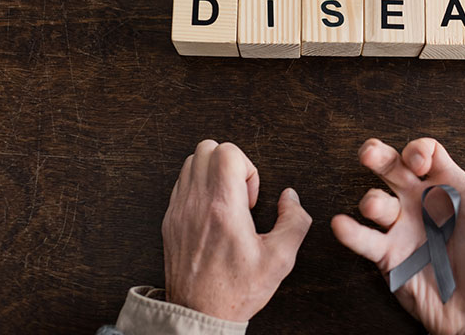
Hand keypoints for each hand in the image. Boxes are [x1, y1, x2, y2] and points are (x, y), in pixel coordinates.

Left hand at [162, 140, 311, 321]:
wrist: (198, 315)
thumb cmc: (236, 291)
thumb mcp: (279, 260)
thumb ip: (294, 222)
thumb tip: (291, 198)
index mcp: (223, 208)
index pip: (227, 152)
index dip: (248, 167)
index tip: (252, 196)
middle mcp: (196, 204)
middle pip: (207, 148)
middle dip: (230, 163)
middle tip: (240, 193)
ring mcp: (179, 211)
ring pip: (190, 162)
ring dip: (212, 172)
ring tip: (227, 200)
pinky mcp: (170, 221)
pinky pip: (181, 184)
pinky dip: (198, 187)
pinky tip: (212, 211)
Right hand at [332, 138, 464, 334]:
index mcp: (449, 186)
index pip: (426, 153)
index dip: (419, 149)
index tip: (422, 161)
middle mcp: (421, 202)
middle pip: (391, 166)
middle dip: (377, 155)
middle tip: (371, 154)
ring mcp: (403, 228)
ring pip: (374, 202)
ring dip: (371, 200)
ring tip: (376, 208)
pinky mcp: (389, 257)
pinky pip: (365, 241)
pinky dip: (351, 232)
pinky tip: (343, 225)